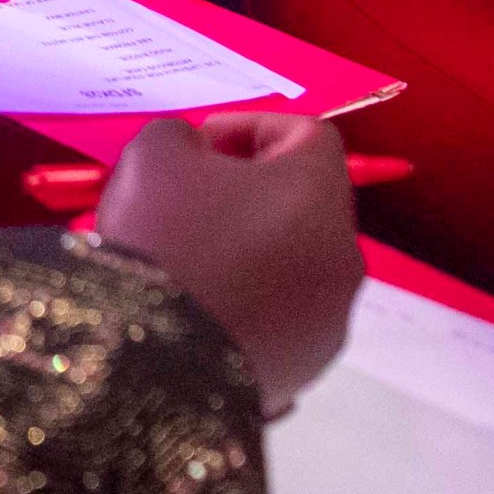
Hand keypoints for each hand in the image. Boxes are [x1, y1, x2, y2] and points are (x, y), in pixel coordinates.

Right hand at [96, 111, 361, 417]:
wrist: (150, 359)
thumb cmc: (163, 239)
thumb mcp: (155, 154)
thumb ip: (186, 136)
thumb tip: (202, 156)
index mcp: (318, 194)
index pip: (307, 135)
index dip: (253, 127)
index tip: (203, 145)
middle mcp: (343, 255)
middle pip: (306, 203)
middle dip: (254, 192)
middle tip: (196, 198)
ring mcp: (331, 318)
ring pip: (298, 264)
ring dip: (256, 251)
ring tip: (196, 260)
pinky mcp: (309, 365)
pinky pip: (285, 317)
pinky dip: (254, 304)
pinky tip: (205, 308)